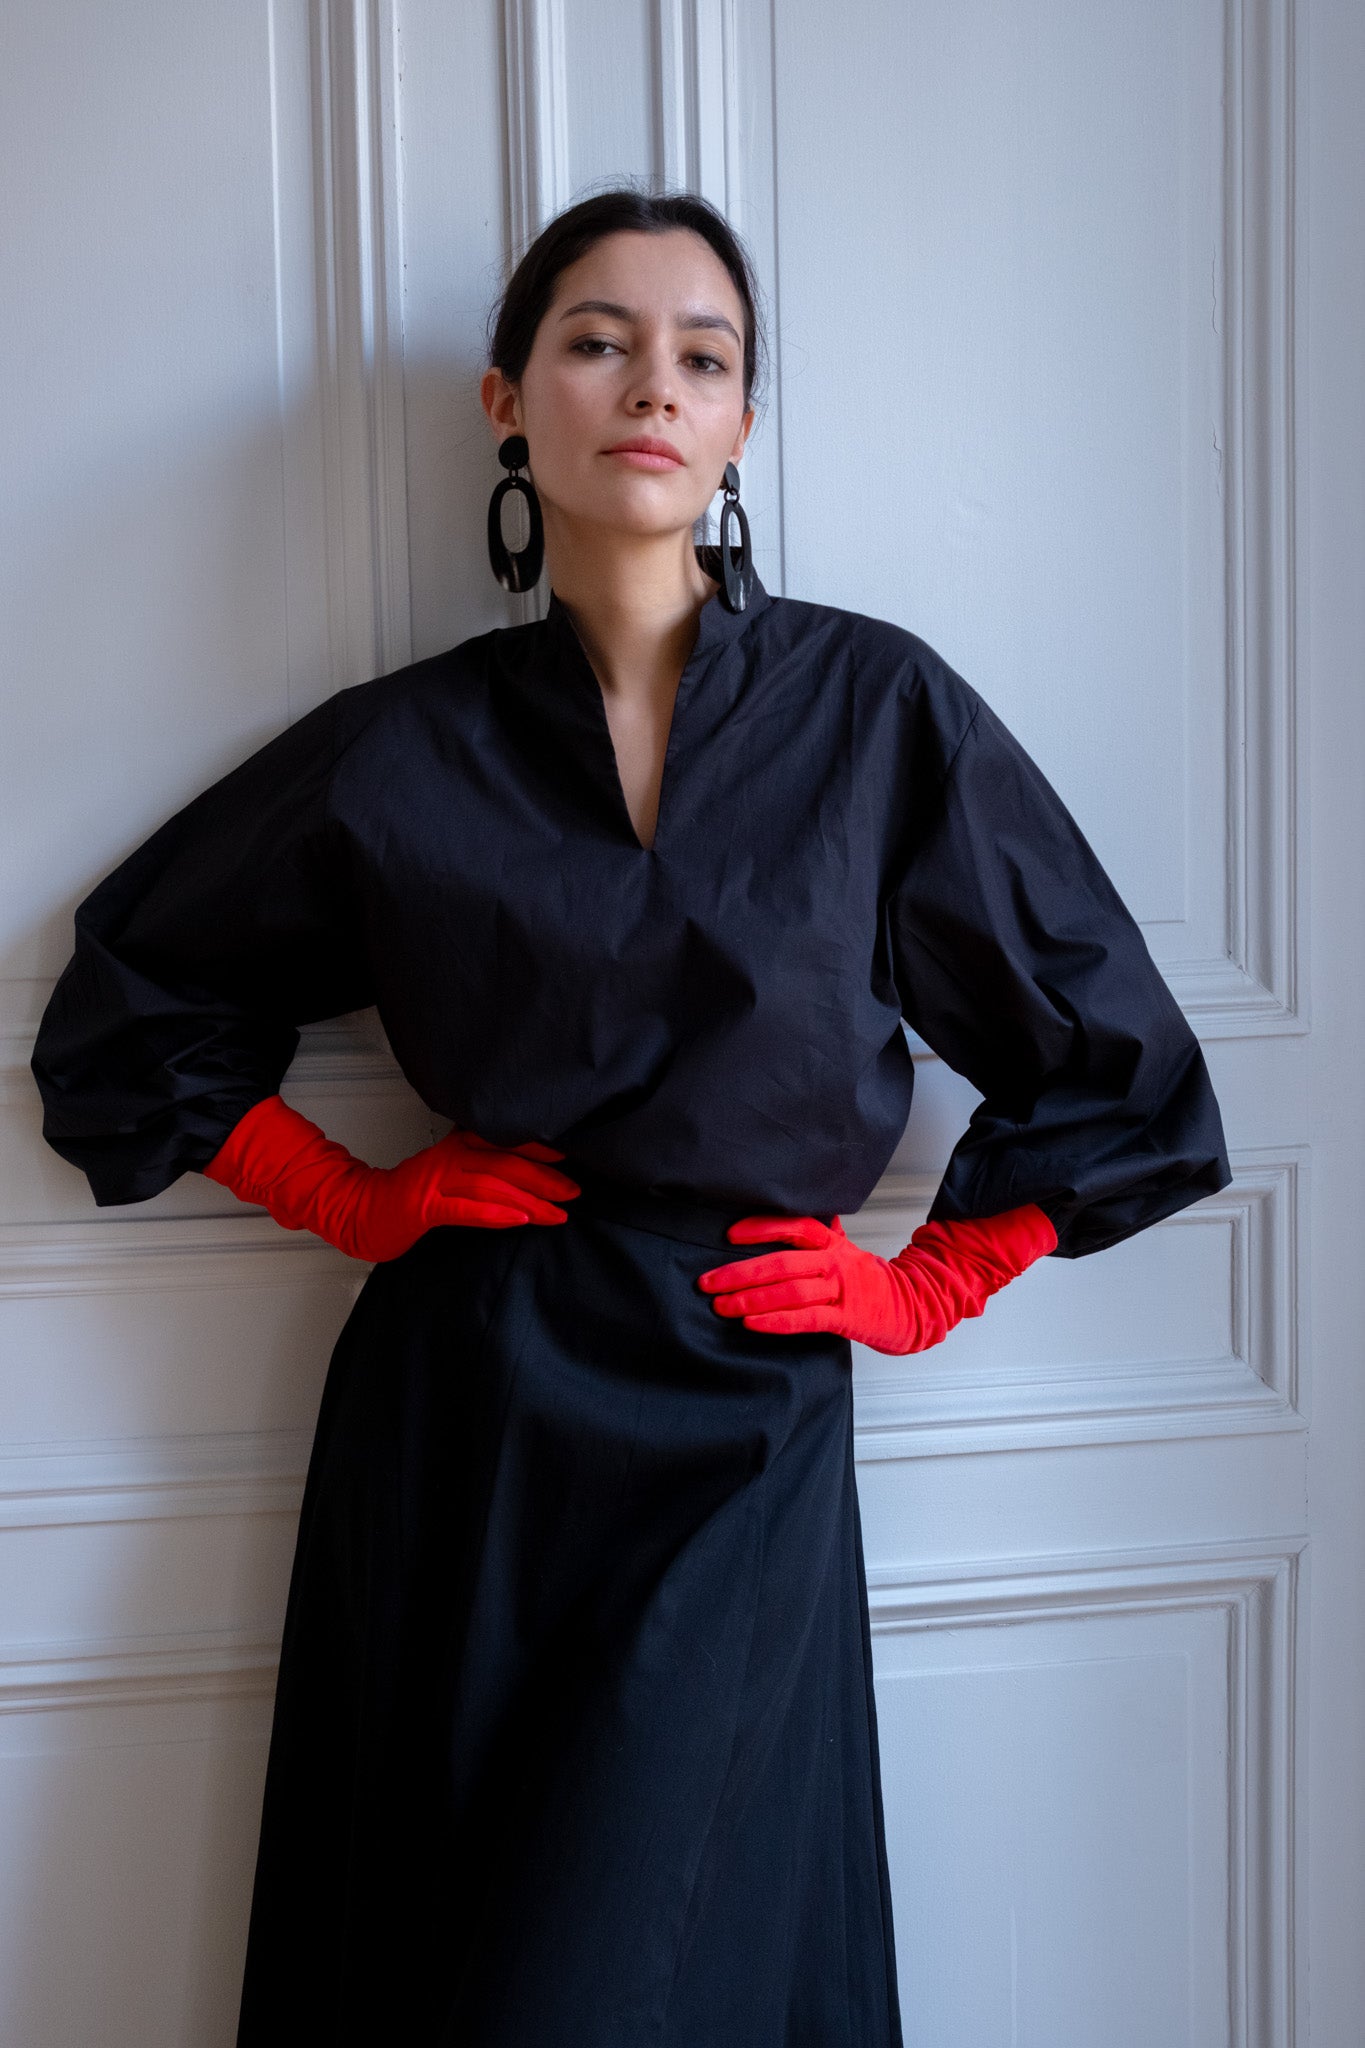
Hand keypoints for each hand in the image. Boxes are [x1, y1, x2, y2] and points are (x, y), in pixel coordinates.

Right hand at [202, 1094, 580, 1260]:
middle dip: (545, 1177)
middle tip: (576, 1189)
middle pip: (507, 1164)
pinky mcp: (425, 1206)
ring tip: (557, 1211)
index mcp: (459, 1147)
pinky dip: (494, 1214)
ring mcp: (437, 1181)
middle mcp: (451, 1158)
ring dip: (529, 1200)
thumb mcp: (450, 1176)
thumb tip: (525, 1173)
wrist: (360, 1212)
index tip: (574, 1156)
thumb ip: (481, 1168)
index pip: (508, 1143)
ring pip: (492, 1186)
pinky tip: (518, 1220)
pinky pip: (465, 1209)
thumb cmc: (409, 1199)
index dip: (542, 1148)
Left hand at [696, 1206, 1056, 1353]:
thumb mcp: (845, 1249)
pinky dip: (777, 1321)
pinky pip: (807, 1319)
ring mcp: (842, 1290)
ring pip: (791, 1290)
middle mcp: (835, 1262)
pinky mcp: (847, 1318)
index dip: (762, 1227)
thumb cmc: (870, 1280)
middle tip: (707, 1281)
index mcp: (832, 1243)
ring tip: (722, 1306)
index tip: (729, 1233)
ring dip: (752, 1298)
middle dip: (740, 1271)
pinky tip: (753, 1324)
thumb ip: (820, 1231)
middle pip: (783, 1261)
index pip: (795, 1226)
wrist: (914, 1307)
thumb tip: (797, 1209)